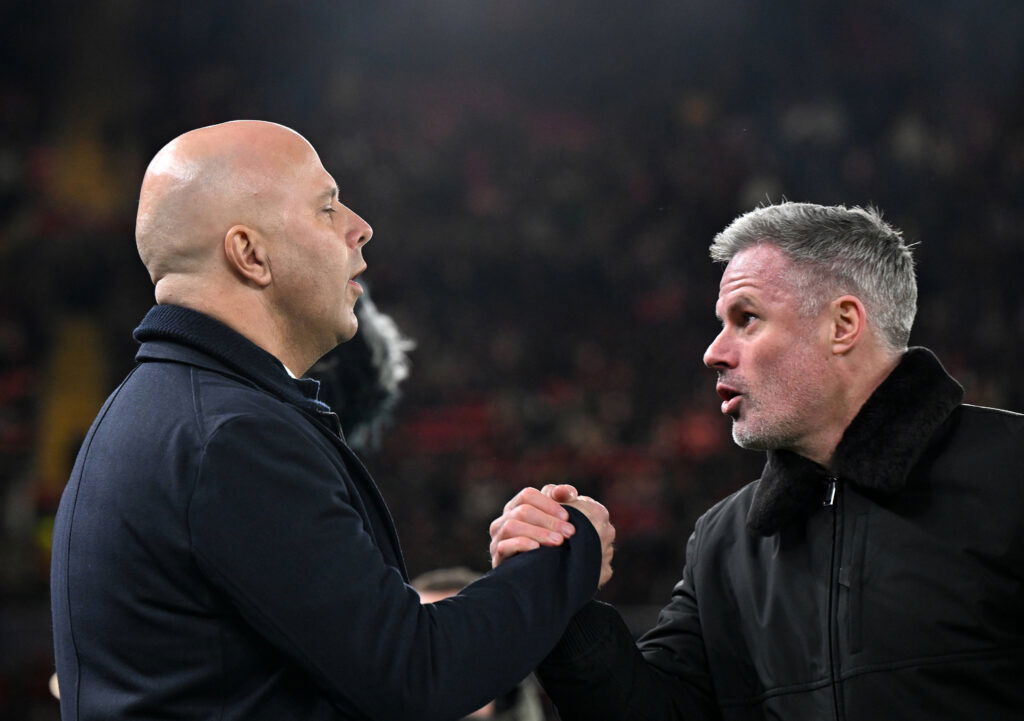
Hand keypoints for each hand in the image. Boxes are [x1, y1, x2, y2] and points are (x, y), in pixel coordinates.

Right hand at [489, 484, 614, 587]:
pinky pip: (505, 546)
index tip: (568, 516)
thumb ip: (563, 502)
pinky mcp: (497, 558)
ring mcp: (498, 539)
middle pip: (522, 510)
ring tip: (558, 542)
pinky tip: (538, 549)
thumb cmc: (550, 543)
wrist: (538, 579)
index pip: (527, 495)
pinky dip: (522, 544)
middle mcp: (503, 521)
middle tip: (569, 532)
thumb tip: (569, 492)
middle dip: (548, 520)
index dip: (548, 503)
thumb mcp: (558, 522)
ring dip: (538, 532)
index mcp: (516, 508)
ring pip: (512, 525)